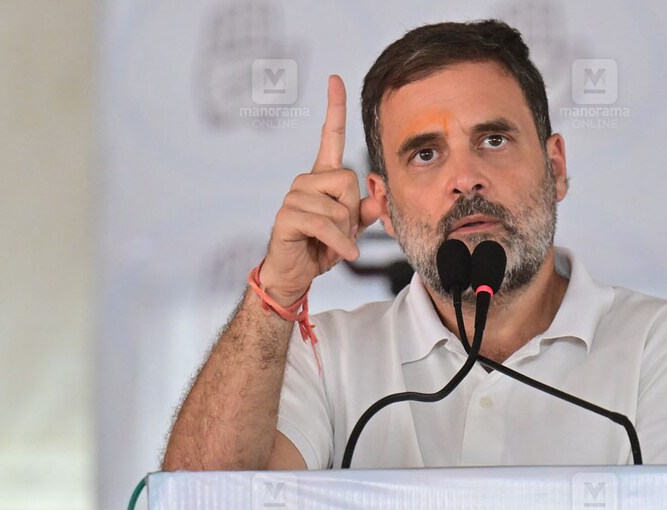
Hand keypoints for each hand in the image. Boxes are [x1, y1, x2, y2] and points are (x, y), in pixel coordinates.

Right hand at [258, 75, 382, 303]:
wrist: (295, 274)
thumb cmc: (321, 248)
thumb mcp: (352, 227)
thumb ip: (367, 210)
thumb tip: (379, 199)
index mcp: (322, 177)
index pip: (330, 136)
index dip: (334, 108)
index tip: (335, 79)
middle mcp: (306, 180)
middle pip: (349, 180)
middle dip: (354, 211)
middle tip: (342, 231)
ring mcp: (294, 197)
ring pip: (339, 206)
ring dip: (345, 232)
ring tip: (333, 243)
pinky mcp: (287, 216)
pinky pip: (327, 225)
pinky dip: (341, 244)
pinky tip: (343, 255)